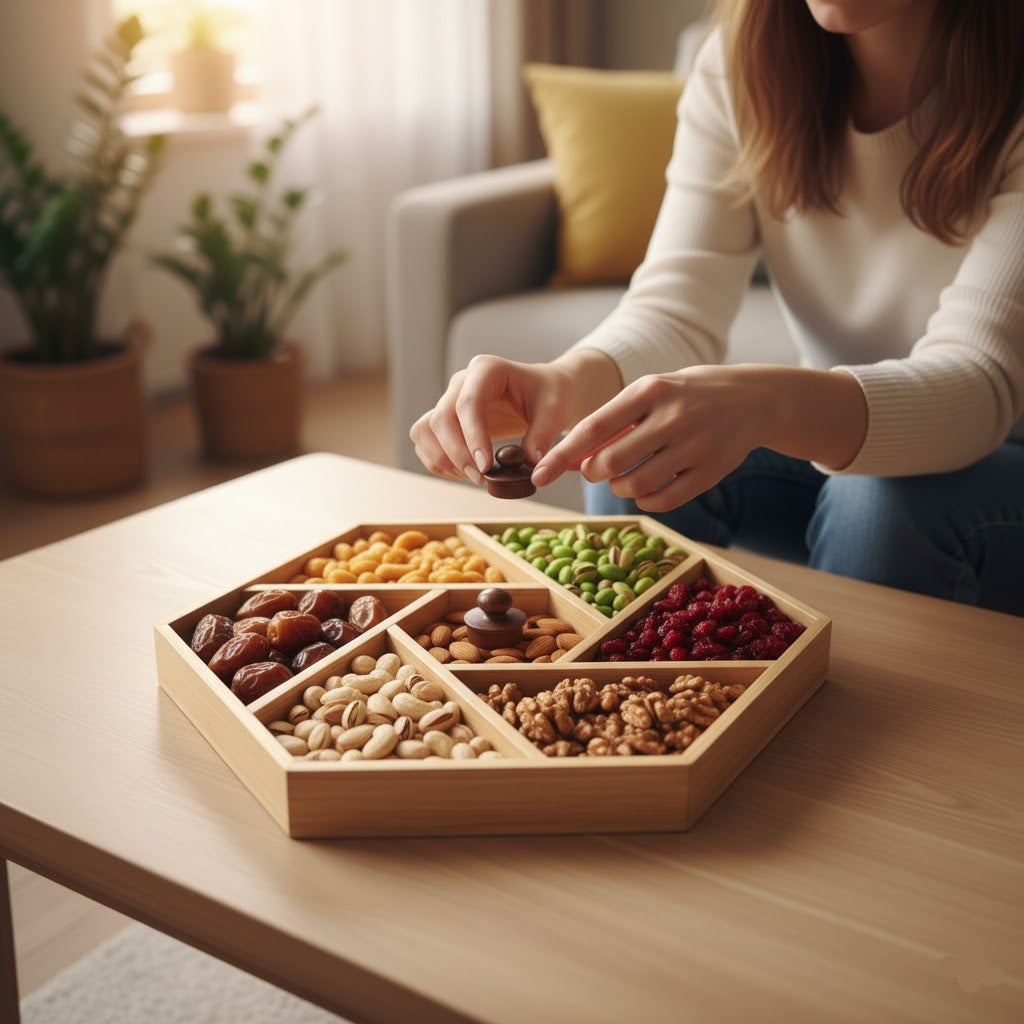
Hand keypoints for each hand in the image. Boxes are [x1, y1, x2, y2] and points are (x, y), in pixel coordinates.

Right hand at [409, 354, 575, 484]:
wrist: (543, 393)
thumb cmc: (549, 396)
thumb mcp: (555, 413)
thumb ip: (541, 437)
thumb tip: (529, 465)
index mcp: (487, 370)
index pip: (469, 403)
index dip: (472, 437)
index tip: (485, 467)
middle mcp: (461, 382)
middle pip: (441, 419)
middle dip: (457, 454)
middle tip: (480, 478)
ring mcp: (449, 400)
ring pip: (424, 430)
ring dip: (442, 459)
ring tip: (472, 477)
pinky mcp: (446, 420)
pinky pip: (425, 442)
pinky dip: (438, 462)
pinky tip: (464, 474)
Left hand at [531, 365, 765, 511]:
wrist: (753, 399)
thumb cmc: (685, 395)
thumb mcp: (650, 393)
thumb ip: (613, 421)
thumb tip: (570, 458)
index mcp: (650, 390)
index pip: (594, 427)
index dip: (562, 454)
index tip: (539, 475)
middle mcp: (673, 417)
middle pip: (611, 462)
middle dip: (593, 473)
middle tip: (596, 470)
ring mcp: (695, 446)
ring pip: (635, 485)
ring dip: (618, 487)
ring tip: (624, 476)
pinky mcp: (711, 472)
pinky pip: (663, 501)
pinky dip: (645, 500)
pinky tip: (646, 488)